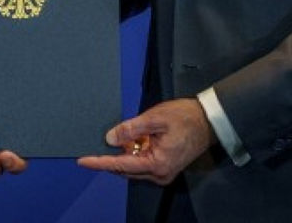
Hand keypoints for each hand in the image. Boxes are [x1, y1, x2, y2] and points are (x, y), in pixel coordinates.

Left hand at [76, 99, 212, 185]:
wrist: (208, 120)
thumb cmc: (184, 117)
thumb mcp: (154, 118)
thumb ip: (131, 129)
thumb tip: (110, 139)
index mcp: (157, 163)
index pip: (120, 165)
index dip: (100, 162)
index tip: (83, 161)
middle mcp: (159, 174)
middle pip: (125, 169)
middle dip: (111, 157)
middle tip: (97, 144)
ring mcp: (163, 173)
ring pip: (133, 167)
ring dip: (124, 154)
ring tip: (119, 137)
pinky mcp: (165, 168)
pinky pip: (142, 164)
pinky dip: (134, 154)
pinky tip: (132, 140)